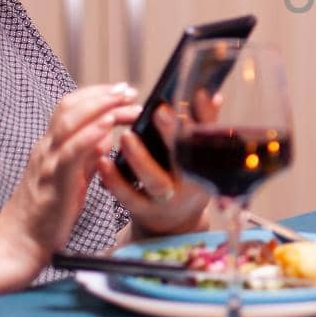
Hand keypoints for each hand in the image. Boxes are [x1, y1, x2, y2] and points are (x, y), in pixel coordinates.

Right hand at [0, 83, 141, 282]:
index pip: (70, 108)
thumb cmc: (45, 215)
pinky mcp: (53, 182)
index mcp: (50, 147)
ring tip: (125, 101)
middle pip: (69, 108)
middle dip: (101, 94)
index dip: (96, 95)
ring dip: (99, 107)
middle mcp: (46, 149)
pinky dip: (89, 135)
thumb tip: (105, 138)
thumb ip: (86, 158)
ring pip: (68, 123)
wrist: (18, 245)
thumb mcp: (71, 180)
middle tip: (129, 90)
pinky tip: (108, 125)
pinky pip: (71, 153)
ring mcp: (47, 163)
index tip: (122, 91)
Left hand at [97, 105, 210, 236]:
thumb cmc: (186, 177)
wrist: (174, 222)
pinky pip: (128, 197)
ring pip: (155, 181)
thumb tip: (212, 95)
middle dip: (173, 135)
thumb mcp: (200, 156)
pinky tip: (103, 162)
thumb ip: (204, 125)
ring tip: (126, 135)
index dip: (204, 118)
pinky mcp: (143, 210)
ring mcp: (167, 199)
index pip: (207, 138)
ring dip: (140, 158)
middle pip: (185, 161)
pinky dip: (115, 180)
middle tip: (159, 111)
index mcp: (207, 165)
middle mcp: (191, 184)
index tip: (194, 94)